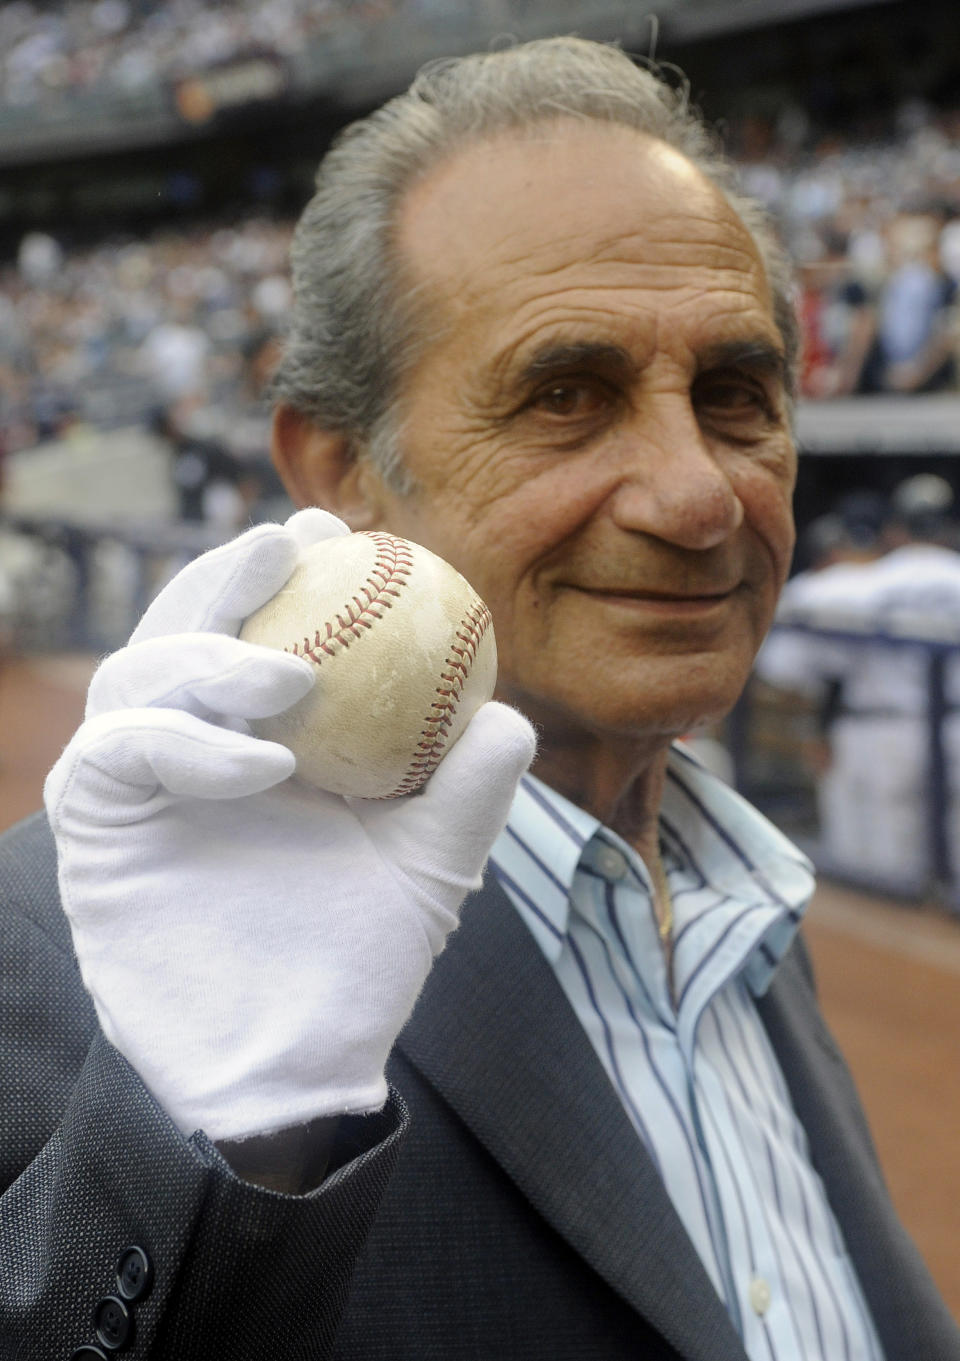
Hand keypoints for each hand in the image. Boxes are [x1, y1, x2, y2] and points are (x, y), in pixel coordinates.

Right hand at [44, 510, 534, 1140]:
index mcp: (254, 737)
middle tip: (288, 544)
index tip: (340, 530)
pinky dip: (186, 740)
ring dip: (213, 657)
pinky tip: (264, 763)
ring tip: (294, 679)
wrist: (296, 1059)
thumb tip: (510, 715)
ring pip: (140, 673)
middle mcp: (186, 746)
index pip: (258, 628)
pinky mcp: (94, 824)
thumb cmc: (360, 961)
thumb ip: (469, 790)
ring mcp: (135, 782)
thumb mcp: (432, 862)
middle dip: (228, 576)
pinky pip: (119, 750)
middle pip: (185, 627)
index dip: (287, 569)